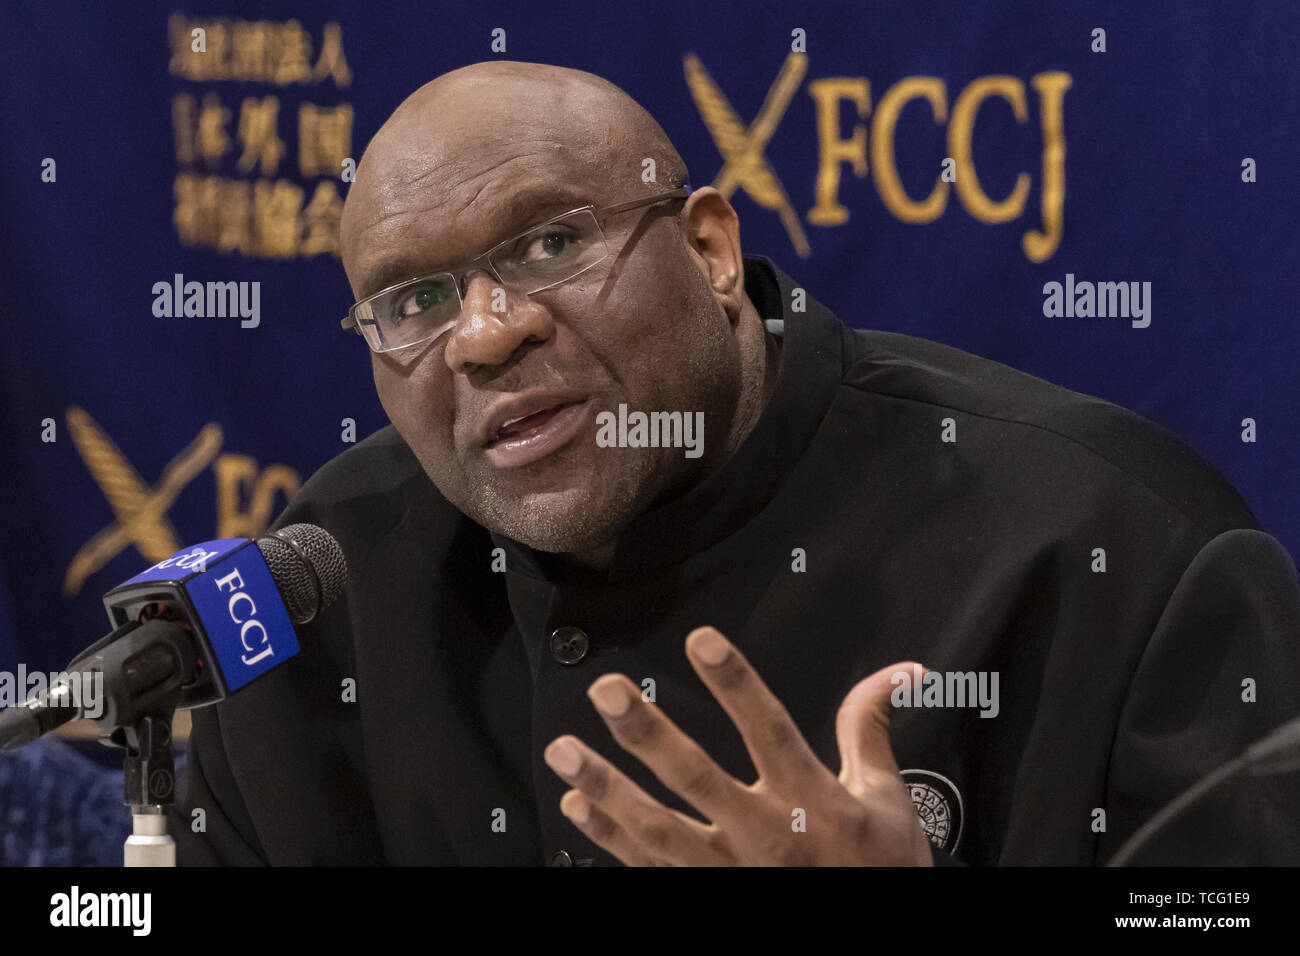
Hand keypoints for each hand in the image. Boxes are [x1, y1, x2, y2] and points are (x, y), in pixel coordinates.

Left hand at [543, 625, 932, 865]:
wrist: (877, 941)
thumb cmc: (880, 870)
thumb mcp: (887, 801)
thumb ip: (870, 730)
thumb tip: (895, 671)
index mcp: (814, 801)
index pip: (770, 731)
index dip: (736, 685)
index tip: (701, 640)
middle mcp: (766, 836)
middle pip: (697, 779)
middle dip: (648, 734)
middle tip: (607, 692)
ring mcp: (730, 871)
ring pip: (658, 828)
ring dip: (607, 787)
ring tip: (564, 750)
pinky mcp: (708, 896)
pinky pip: (649, 867)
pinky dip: (609, 836)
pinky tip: (577, 803)